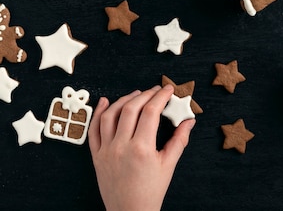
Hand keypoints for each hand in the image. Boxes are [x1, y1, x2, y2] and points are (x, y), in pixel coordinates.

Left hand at [89, 85, 194, 210]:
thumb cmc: (150, 192)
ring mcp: (106, 150)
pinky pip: (93, 129)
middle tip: (155, 90)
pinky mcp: (96, 155)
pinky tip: (105, 102)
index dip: (160, 97)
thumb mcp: (168, 166)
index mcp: (141, 149)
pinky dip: (98, 113)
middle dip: (145, 95)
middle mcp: (121, 147)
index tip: (168, 90)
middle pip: (131, 109)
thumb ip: (179, 140)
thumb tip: (189, 121)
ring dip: (123, 100)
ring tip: (136, 94)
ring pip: (110, 115)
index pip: (151, 112)